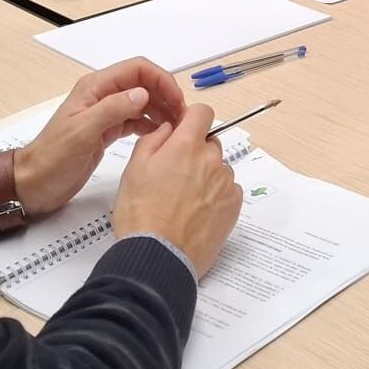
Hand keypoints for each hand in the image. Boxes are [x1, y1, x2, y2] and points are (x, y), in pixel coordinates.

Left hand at [14, 58, 184, 215]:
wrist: (33, 183)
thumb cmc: (52, 158)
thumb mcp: (82, 133)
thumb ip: (112, 110)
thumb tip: (143, 93)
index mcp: (95, 88)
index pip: (137, 69)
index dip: (160, 80)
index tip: (176, 100)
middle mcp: (102, 96)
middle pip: (143, 83)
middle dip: (165, 94)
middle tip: (181, 116)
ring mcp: (105, 113)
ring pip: (142, 101)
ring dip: (161, 109)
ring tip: (176, 127)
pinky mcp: (107, 131)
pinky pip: (135, 119)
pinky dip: (150, 124)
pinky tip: (160, 135)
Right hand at [113, 103, 242, 279]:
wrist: (158, 256)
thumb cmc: (141, 213)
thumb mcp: (134, 168)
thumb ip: (154, 138)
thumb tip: (169, 127)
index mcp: (186, 145)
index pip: (202, 112)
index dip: (191, 120)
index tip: (183, 132)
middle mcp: (211, 159)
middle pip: (210, 143)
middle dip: (195, 152)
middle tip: (175, 175)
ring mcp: (225, 183)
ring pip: (218, 168)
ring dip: (206, 175)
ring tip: (184, 200)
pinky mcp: (234, 205)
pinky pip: (228, 190)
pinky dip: (217, 195)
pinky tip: (197, 211)